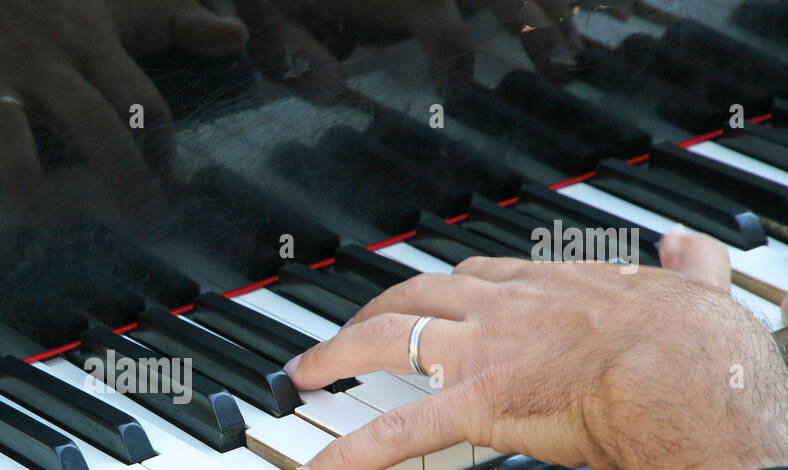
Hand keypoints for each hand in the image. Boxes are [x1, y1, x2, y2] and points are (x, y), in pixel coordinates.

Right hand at [0, 0, 246, 246]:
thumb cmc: (42, 5)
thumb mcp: (115, 2)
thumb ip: (177, 22)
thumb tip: (238, 36)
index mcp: (91, 45)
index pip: (142, 101)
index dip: (162, 146)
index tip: (171, 183)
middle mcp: (44, 65)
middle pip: (93, 121)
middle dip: (121, 174)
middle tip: (141, 219)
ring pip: (10, 137)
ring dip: (26, 185)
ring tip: (40, 228)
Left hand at [237, 0, 583, 99]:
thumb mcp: (269, 23)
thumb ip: (295, 58)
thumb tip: (331, 91)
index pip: (438, 21)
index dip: (454, 57)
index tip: (459, 90)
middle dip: (536, 22)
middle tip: (560, 67)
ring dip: (551, 4)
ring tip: (572, 50)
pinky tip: (569, 13)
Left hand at [284, 231, 787, 469]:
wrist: (683, 376)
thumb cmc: (694, 344)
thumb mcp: (693, 287)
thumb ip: (686, 263)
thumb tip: (691, 245)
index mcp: (548, 284)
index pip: (476, 276)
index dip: (446, 290)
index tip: (432, 299)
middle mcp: (500, 307)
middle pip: (413, 294)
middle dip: (371, 312)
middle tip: (346, 333)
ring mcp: (476, 353)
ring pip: (384, 343)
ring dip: (335, 358)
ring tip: (302, 377)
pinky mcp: (469, 406)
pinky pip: (390, 434)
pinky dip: (342, 458)